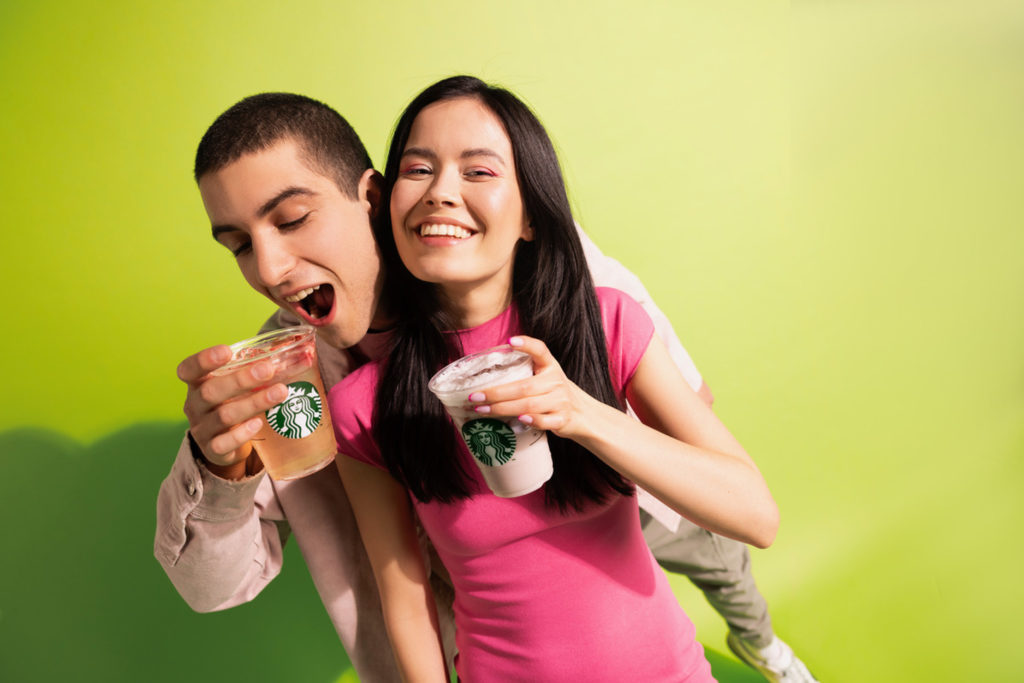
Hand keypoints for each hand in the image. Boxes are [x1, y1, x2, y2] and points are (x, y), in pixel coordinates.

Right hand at [177, 344, 311, 477]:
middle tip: (268, 369)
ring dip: (254, 403)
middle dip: (240, 380)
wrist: (223, 444)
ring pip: (224, 416)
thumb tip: (296, 355)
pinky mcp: (212, 449)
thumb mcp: (233, 387)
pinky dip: (241, 434)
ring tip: (280, 392)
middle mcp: (194, 405)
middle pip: (210, 391)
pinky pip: (223, 443)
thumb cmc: (231, 404)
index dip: (204, 360)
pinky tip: (258, 423)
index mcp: (197, 384)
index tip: (227, 351)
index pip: (189, 370)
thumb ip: (251, 371)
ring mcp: (201, 429)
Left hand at [467, 336, 598, 439]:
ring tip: (482, 410)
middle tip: (474, 396)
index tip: (510, 341)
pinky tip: (517, 420)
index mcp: (550, 366)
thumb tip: (484, 373)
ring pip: (529, 405)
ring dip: (503, 408)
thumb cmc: (553, 393)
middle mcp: (556, 382)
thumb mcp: (545, 376)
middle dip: (496, 393)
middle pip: (524, 387)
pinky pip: (545, 421)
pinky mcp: (562, 419)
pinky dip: (531, 420)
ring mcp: (561, 401)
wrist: (583, 413)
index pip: (541, 350)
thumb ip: (525, 370)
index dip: (527, 344)